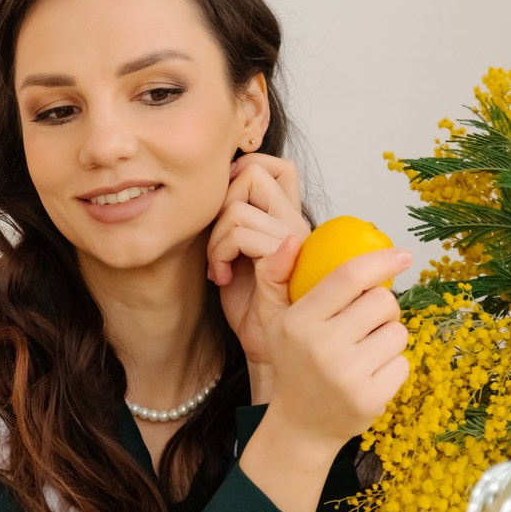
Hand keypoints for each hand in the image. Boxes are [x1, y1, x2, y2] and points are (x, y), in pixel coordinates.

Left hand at [207, 154, 310, 368]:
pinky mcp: (282, 262)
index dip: (244, 171)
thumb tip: (213, 184)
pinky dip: (219, 254)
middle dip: (222, 202)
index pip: (278, 166)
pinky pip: (240, 234)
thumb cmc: (249, 302)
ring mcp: (294, 242)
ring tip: (219, 266)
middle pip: (256, 173)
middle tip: (218, 241)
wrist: (263, 345)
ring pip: (238, 208)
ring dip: (215, 238)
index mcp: (289, 218)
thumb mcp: (235, 250)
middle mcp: (297, 224)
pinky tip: (222, 277)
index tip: (222, 205)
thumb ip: (234, 218)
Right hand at [249, 235, 412, 454]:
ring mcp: (348, 375)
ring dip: (388, 337)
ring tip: (364, 351)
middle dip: (382, 307)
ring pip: (398, 332)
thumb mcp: (274, 320)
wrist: (301, 424)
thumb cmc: (293, 363)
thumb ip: (276, 276)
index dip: (381, 260)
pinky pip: (403, 363)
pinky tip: (369, 374)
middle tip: (364, 323)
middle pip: (383, 302)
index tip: (402, 255)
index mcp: (300, 322)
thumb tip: (293, 239)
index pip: (349, 277)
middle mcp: (323, 347)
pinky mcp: (371, 398)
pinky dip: (392, 365)